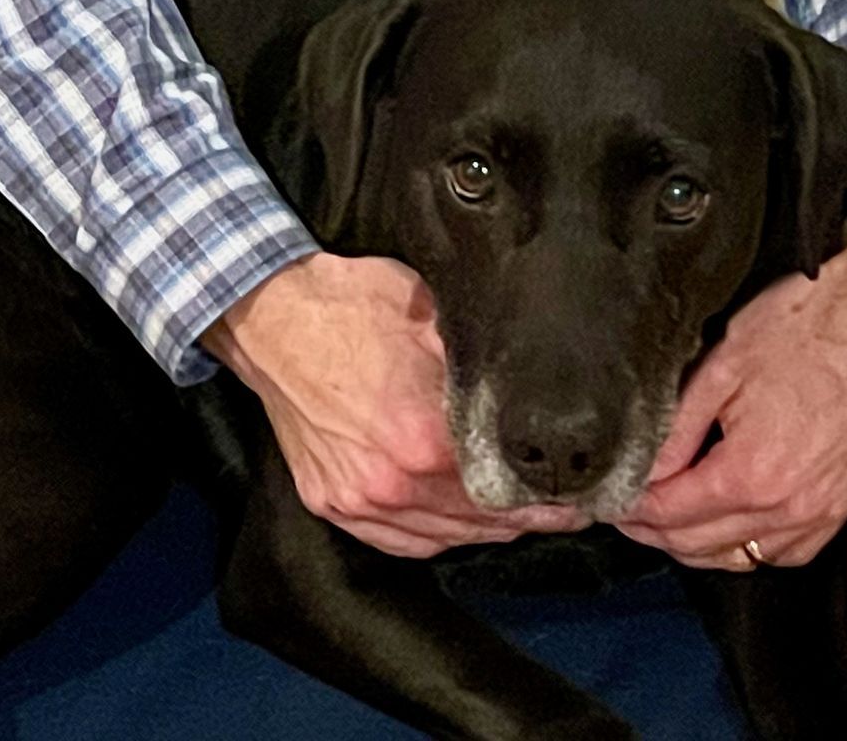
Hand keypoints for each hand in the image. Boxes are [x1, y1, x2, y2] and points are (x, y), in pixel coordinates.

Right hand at [203, 253, 590, 558]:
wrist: (270, 316)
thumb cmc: (348, 306)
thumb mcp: (428, 315)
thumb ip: (476, 359)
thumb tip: (529, 381)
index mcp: (424, 437)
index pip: (506, 488)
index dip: (547, 498)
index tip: (577, 500)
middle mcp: (393, 482)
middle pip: (482, 522)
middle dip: (526, 518)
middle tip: (561, 513)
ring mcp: (358, 500)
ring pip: (444, 538)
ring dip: (483, 530)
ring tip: (515, 517)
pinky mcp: (332, 503)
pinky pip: (399, 540)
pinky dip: (433, 534)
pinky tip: (455, 520)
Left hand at [613, 99, 846, 571]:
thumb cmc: (811, 325)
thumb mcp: (724, 366)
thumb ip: (678, 428)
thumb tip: (645, 468)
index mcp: (754, 473)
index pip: (672, 516)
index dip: (631, 511)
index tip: (609, 501)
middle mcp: (791, 506)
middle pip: (702, 547)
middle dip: (655, 533)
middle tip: (627, 510)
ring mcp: (824, 511)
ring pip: (746, 559)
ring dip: (700, 546)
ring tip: (669, 517)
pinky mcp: (846, 503)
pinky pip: (789, 551)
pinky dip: (753, 547)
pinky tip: (733, 525)